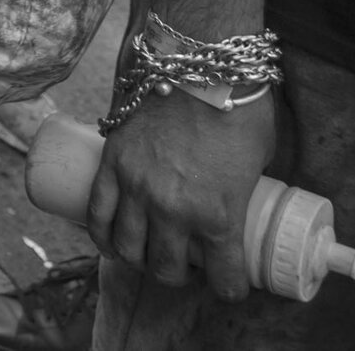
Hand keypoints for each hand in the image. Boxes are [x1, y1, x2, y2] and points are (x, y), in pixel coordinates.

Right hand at [88, 83, 276, 299]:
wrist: (197, 66)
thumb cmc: (237, 108)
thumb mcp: (257, 160)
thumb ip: (242, 186)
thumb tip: (235, 194)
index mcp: (219, 215)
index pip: (224, 278)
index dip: (230, 288)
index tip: (230, 284)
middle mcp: (173, 210)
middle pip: (167, 269)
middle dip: (177, 277)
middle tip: (184, 268)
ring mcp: (137, 188)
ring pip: (128, 247)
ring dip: (138, 261)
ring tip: (146, 256)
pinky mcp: (111, 165)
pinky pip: (97, 213)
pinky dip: (101, 236)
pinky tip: (110, 245)